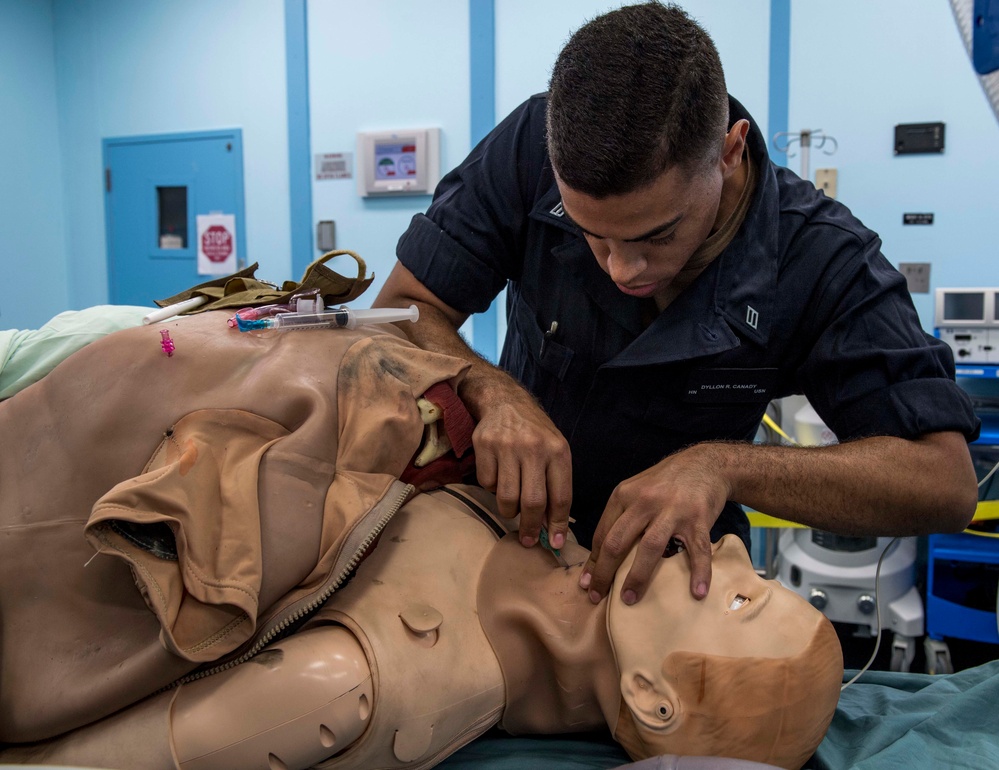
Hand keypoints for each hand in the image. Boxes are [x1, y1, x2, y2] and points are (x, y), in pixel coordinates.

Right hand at [471, 389, 571, 550]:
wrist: (506, 402)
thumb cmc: (535, 433)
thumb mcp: (554, 452)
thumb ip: (555, 486)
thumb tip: (550, 527)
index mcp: (557, 451)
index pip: (561, 496)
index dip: (557, 524)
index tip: (554, 543)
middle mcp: (534, 448)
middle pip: (532, 502)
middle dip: (530, 527)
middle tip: (528, 540)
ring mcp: (507, 446)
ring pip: (506, 498)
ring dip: (509, 511)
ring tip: (512, 506)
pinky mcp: (484, 445)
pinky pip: (487, 484)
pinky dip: (492, 488)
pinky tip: (499, 476)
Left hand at [579, 444, 730, 603]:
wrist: (705, 463)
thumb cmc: (666, 482)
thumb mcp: (636, 489)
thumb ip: (621, 514)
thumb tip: (602, 552)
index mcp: (624, 495)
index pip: (603, 533)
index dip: (593, 561)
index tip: (586, 583)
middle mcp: (645, 502)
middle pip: (618, 542)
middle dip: (604, 573)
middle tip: (597, 596)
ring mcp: (672, 510)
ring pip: (649, 548)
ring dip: (637, 577)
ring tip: (629, 600)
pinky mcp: (698, 518)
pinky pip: (698, 550)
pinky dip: (699, 573)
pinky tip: (697, 592)